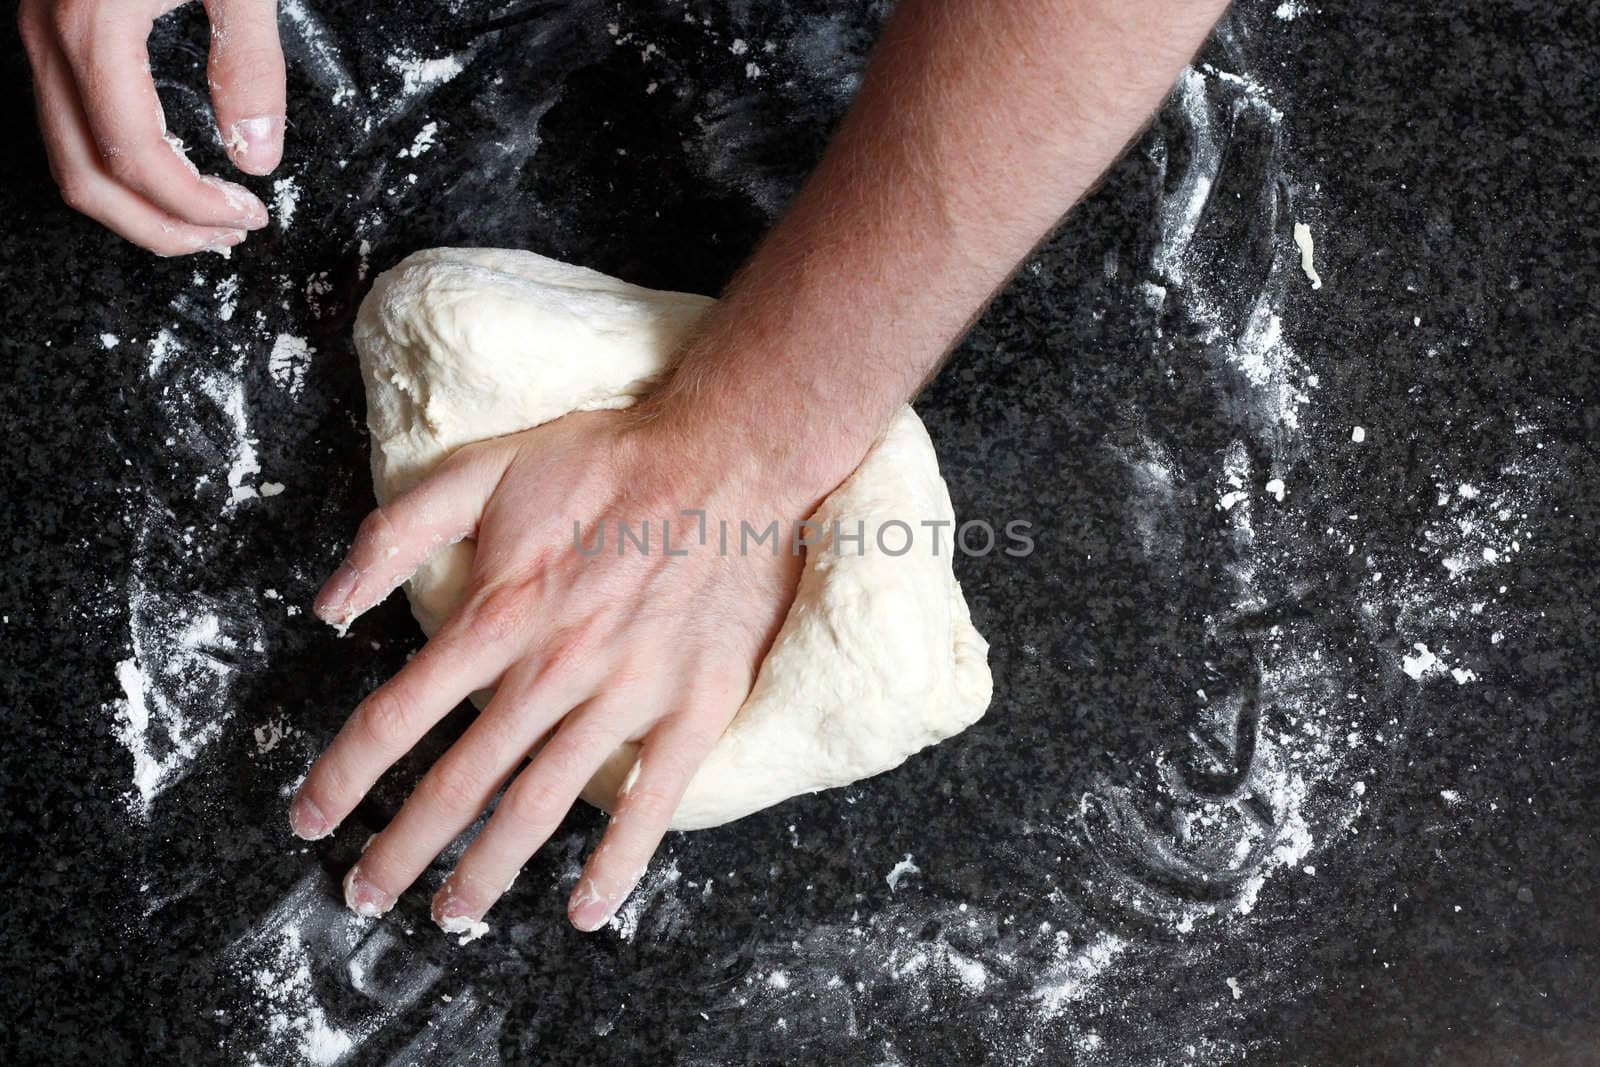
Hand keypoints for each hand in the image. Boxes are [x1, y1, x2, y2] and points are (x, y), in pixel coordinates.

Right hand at [18, 0, 284, 254]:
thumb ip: (250, 61)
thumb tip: (257, 153)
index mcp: (94, 26)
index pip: (134, 156)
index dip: (194, 204)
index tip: (245, 217)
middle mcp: (51, 36)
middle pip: (88, 178)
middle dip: (163, 226)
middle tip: (229, 236)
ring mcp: (42, 36)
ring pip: (69, 161)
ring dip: (136, 208)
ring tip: (207, 221)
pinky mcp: (52, 32)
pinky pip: (70, 127)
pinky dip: (116, 170)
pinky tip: (171, 177)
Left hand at [291, 407, 812, 931]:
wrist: (731, 458)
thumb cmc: (608, 462)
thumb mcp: (484, 469)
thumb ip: (396, 533)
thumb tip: (328, 607)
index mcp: (499, 614)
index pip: (397, 716)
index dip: (343, 775)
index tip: (310, 819)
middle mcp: (554, 669)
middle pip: (460, 781)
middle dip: (402, 848)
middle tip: (365, 894)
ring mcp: (627, 695)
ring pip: (542, 805)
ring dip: (488, 871)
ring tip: (451, 914)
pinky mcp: (694, 708)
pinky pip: (651, 804)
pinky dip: (617, 865)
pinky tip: (586, 912)